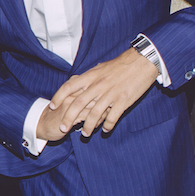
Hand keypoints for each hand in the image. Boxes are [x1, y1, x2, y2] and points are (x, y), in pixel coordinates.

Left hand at [36, 48, 158, 140]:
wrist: (142, 61)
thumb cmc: (120, 65)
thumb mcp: (100, 68)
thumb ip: (89, 77)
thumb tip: (79, 80)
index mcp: (90, 76)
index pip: (69, 87)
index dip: (58, 97)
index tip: (52, 106)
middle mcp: (98, 85)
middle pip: (78, 103)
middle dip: (68, 117)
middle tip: (63, 128)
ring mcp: (110, 94)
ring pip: (94, 114)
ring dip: (88, 126)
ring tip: (85, 134)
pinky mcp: (123, 101)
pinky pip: (112, 117)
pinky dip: (108, 125)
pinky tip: (105, 130)